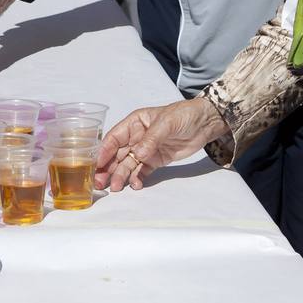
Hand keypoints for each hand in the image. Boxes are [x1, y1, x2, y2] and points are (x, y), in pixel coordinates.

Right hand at [95, 99, 228, 191]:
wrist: (205, 123)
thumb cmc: (184, 115)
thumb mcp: (167, 123)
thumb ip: (151, 139)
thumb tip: (137, 155)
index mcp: (135, 123)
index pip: (114, 137)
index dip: (104, 151)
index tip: (96, 164)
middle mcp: (136, 137)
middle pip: (117, 154)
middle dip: (107, 168)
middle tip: (100, 183)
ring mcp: (146, 150)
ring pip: (128, 165)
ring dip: (121, 176)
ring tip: (116, 188)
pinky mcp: (156, 161)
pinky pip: (142, 171)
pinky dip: (137, 179)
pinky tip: (135, 185)